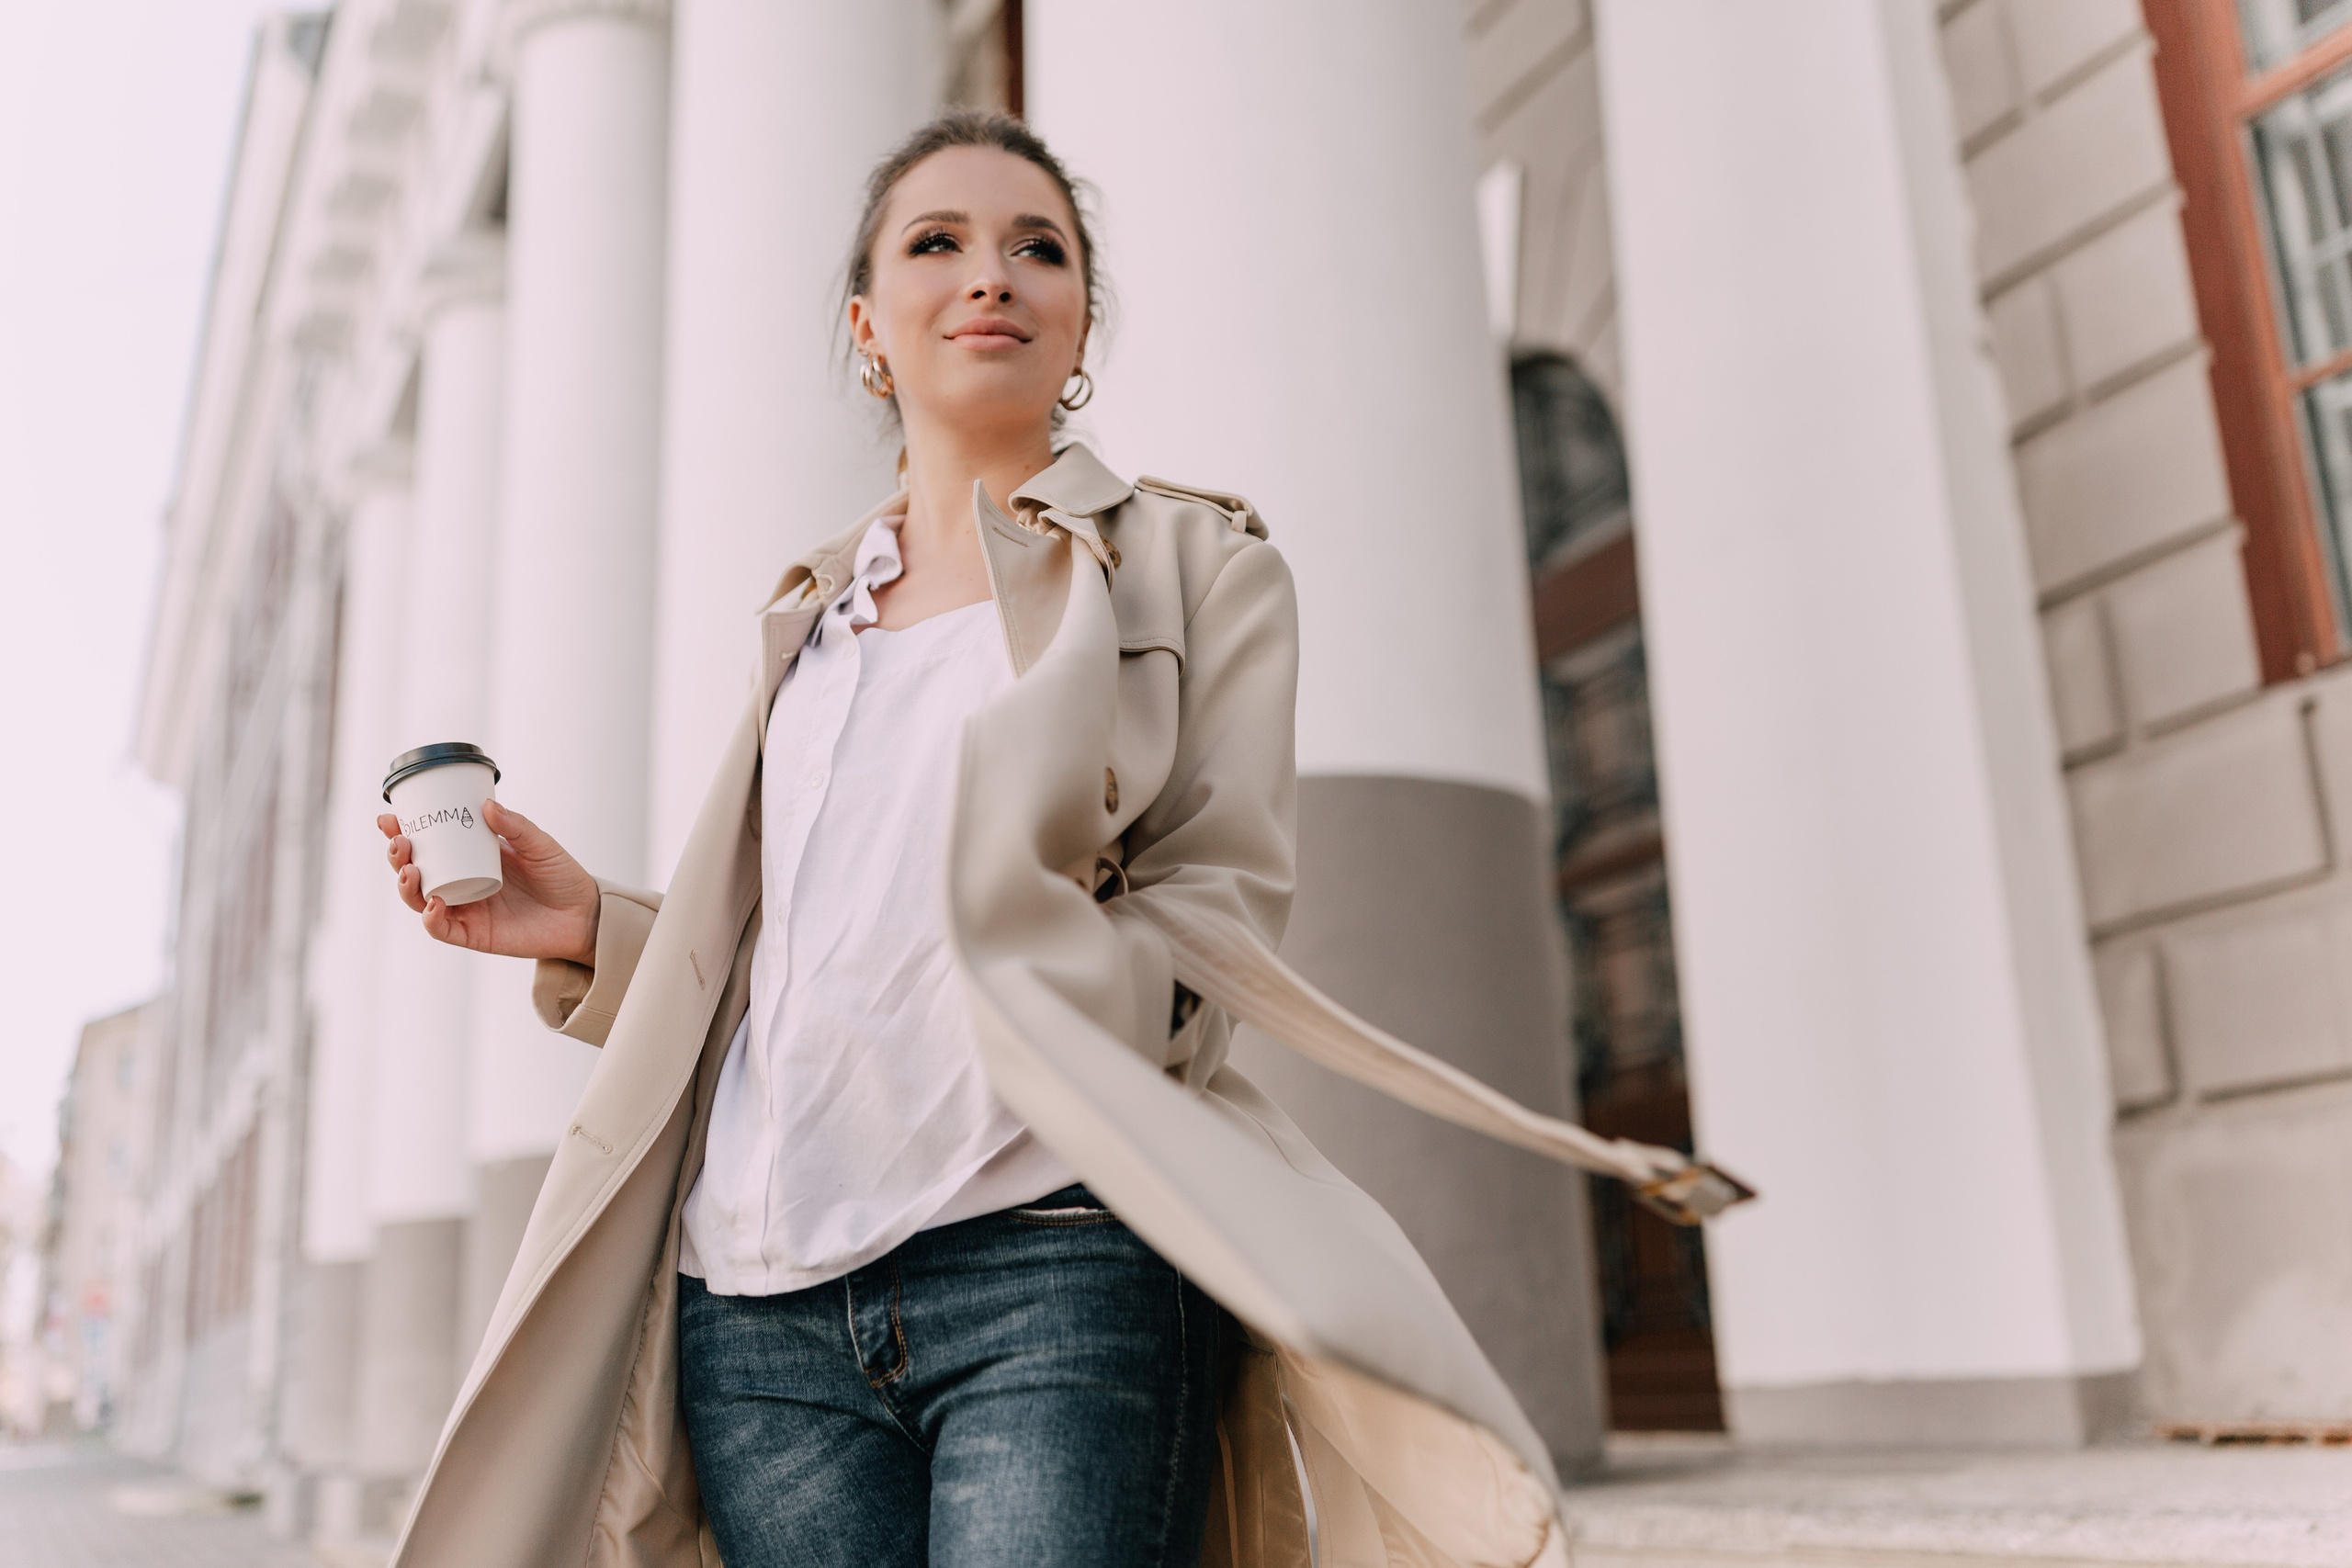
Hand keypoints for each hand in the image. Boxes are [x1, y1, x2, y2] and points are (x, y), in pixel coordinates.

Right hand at [379, 799, 599, 964]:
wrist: (586, 914)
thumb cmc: (561, 876)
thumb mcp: (540, 845)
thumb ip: (516, 827)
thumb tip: (488, 805)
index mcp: (470, 856)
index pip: (428, 843)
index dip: (403, 832)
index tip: (389, 818)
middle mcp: (461, 882)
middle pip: (415, 871)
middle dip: (397, 856)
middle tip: (399, 842)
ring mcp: (465, 908)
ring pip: (420, 900)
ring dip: (406, 885)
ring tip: (409, 869)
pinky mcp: (474, 934)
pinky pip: (443, 929)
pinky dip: (432, 918)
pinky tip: (433, 903)